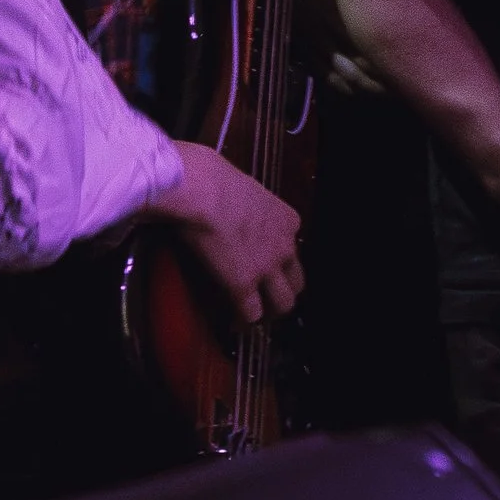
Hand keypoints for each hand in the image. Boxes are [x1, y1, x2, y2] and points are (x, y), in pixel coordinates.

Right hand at [160, 138, 304, 322]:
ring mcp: (267, 267)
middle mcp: (285, 246)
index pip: (293, 252)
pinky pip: (251, 314)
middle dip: (283, 292)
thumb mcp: (247, 191)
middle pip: (297, 281)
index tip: (265, 271)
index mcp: (288, 221)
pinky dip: (244, 321)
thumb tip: (234, 212)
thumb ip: (249, 209)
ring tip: (254, 315)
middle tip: (266, 299)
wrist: (202, 188)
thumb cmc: (213, 179)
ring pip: (283, 303)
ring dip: (270, 311)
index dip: (278, 264)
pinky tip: (234, 321)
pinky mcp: (243, 284)